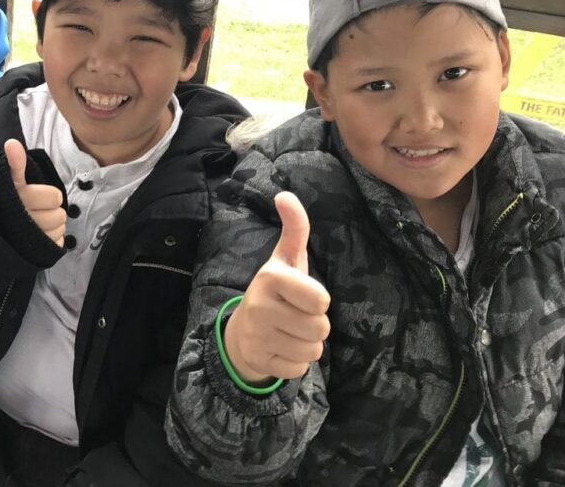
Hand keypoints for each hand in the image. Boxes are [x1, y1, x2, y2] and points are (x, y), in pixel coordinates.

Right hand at [4, 139, 65, 246]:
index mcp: (20, 198)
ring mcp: (29, 238)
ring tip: (37, 222)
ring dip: (52, 225)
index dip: (47, 196)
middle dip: (51, 210)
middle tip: (37, 209)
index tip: (34, 195)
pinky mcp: (34, 252)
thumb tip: (12, 143)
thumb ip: (15, 163)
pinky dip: (52, 239)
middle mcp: (24, 219)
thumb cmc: (4, 201)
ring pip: (59, 228)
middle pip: (59, 214)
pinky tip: (39, 235)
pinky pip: (57, 243)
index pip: (55, 197)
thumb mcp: (8, 181)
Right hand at [223, 191, 329, 383]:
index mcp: (271, 277)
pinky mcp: (259, 360)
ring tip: (289, 332)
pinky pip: (299, 369)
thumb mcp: (286, 260)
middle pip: (320, 328)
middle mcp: (260, 305)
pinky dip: (295, 362)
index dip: (318, 301)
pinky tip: (280, 349)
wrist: (242, 331)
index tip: (301, 296)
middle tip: (295, 317)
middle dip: (315, 326)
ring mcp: (257, 335)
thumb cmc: (275, 292)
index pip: (322, 300)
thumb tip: (285, 195)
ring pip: (312, 350)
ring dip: (307, 345)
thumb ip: (294, 229)